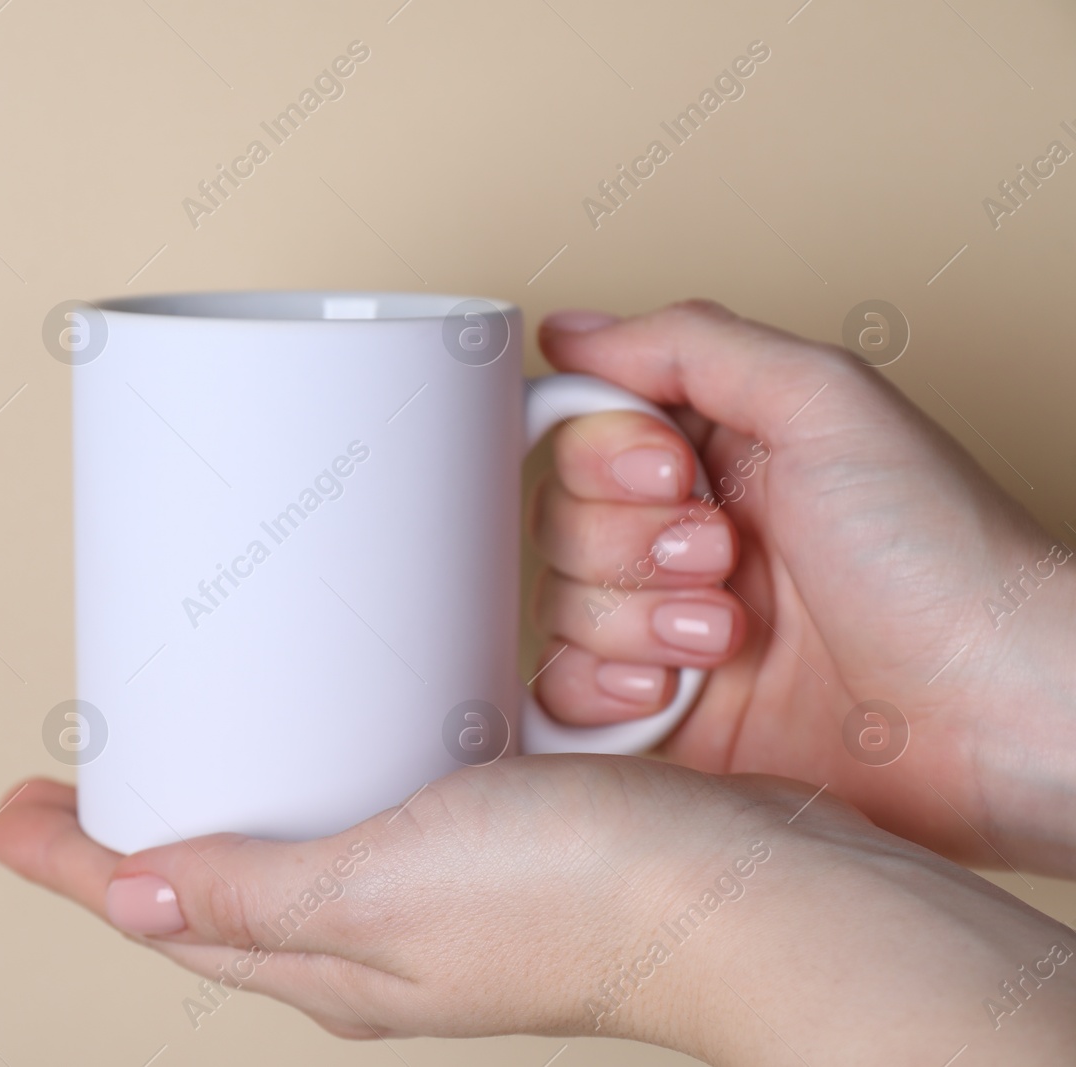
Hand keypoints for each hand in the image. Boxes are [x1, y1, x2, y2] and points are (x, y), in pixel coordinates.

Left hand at [0, 762, 1075, 1062]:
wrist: (757, 894)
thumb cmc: (584, 901)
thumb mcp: (387, 888)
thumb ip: (252, 893)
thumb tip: (120, 895)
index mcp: (328, 959)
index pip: (151, 906)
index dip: (66, 858)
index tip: (2, 809)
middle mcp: (371, 934)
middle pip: (210, 877)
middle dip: (135, 827)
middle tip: (83, 763)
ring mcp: (430, 885)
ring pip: (290, 834)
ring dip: (227, 787)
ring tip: (183, 728)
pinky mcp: (492, 831)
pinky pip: (372, 793)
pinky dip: (325, 756)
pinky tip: (332, 714)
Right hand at [529, 301, 1075, 874]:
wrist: (995, 709)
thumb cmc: (940, 555)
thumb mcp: (824, 401)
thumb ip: (688, 345)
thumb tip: (570, 331)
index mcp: (718, 455)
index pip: (582, 432)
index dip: (605, 455)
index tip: (674, 472)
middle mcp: (686, 538)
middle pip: (559, 521)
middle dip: (634, 543)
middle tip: (727, 556)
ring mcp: (670, 631)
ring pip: (559, 607)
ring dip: (637, 618)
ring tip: (728, 635)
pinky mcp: (661, 720)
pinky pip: (561, 694)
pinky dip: (599, 689)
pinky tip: (669, 691)